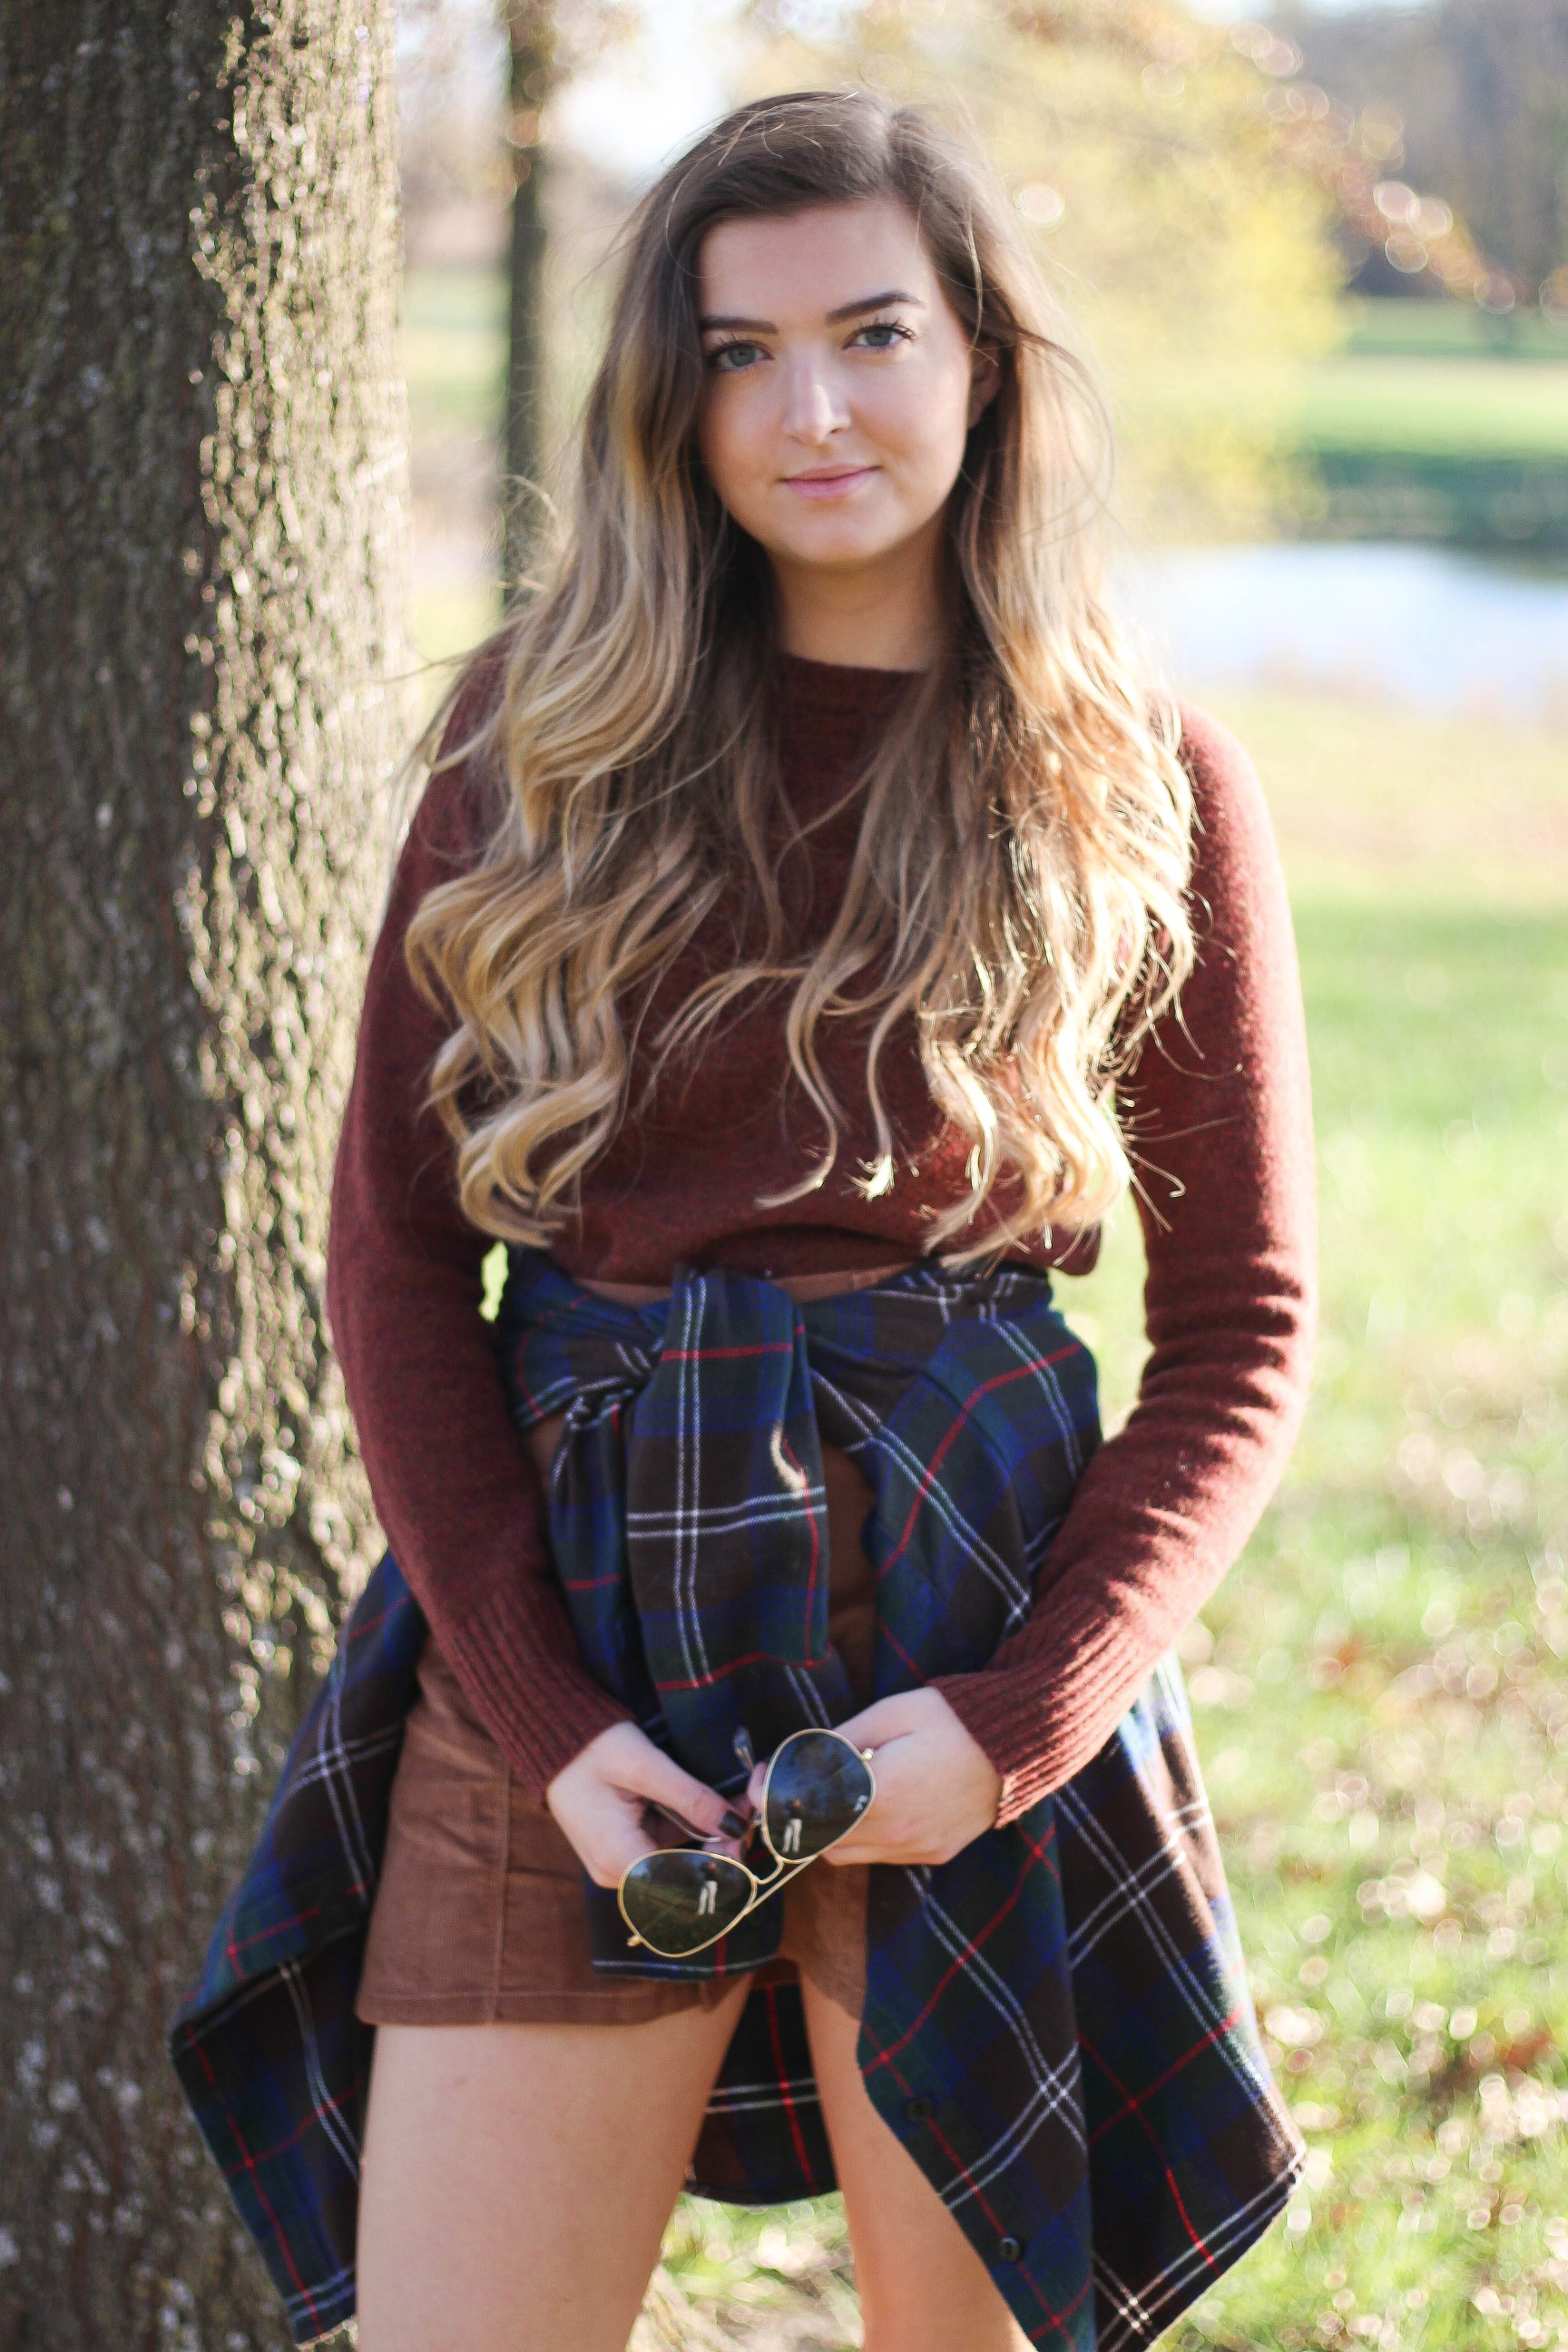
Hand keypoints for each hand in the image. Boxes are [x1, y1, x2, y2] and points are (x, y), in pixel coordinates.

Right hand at [546, 1721, 747, 1889]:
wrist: (552, 1736)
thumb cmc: (592, 1748)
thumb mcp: (645, 1766)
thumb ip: (690, 1797)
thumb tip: (735, 1824)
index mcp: (618, 1860)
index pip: (683, 1882)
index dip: (721, 1862)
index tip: (746, 1831)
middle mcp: (617, 1874)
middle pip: (683, 1875)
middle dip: (720, 1846)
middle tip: (749, 1809)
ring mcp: (618, 1865)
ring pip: (678, 1862)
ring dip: (709, 1837)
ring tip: (739, 1801)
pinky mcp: (621, 1850)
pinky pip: (664, 1849)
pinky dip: (689, 1830)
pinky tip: (713, 1807)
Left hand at [749, 1689, 1002, 1868]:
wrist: (1020, 1744)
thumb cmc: (953, 1718)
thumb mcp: (890, 1714)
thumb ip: (840, 1743)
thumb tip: (800, 1760)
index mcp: (880, 1795)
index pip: (806, 1813)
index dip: (773, 1798)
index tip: (760, 1777)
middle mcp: (898, 1833)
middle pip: (820, 1843)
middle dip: (797, 1816)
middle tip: (788, 1782)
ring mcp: (919, 1848)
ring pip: (849, 1855)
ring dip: (828, 1830)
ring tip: (831, 1789)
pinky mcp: (936, 1852)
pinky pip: (882, 1854)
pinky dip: (864, 1835)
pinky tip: (871, 1802)